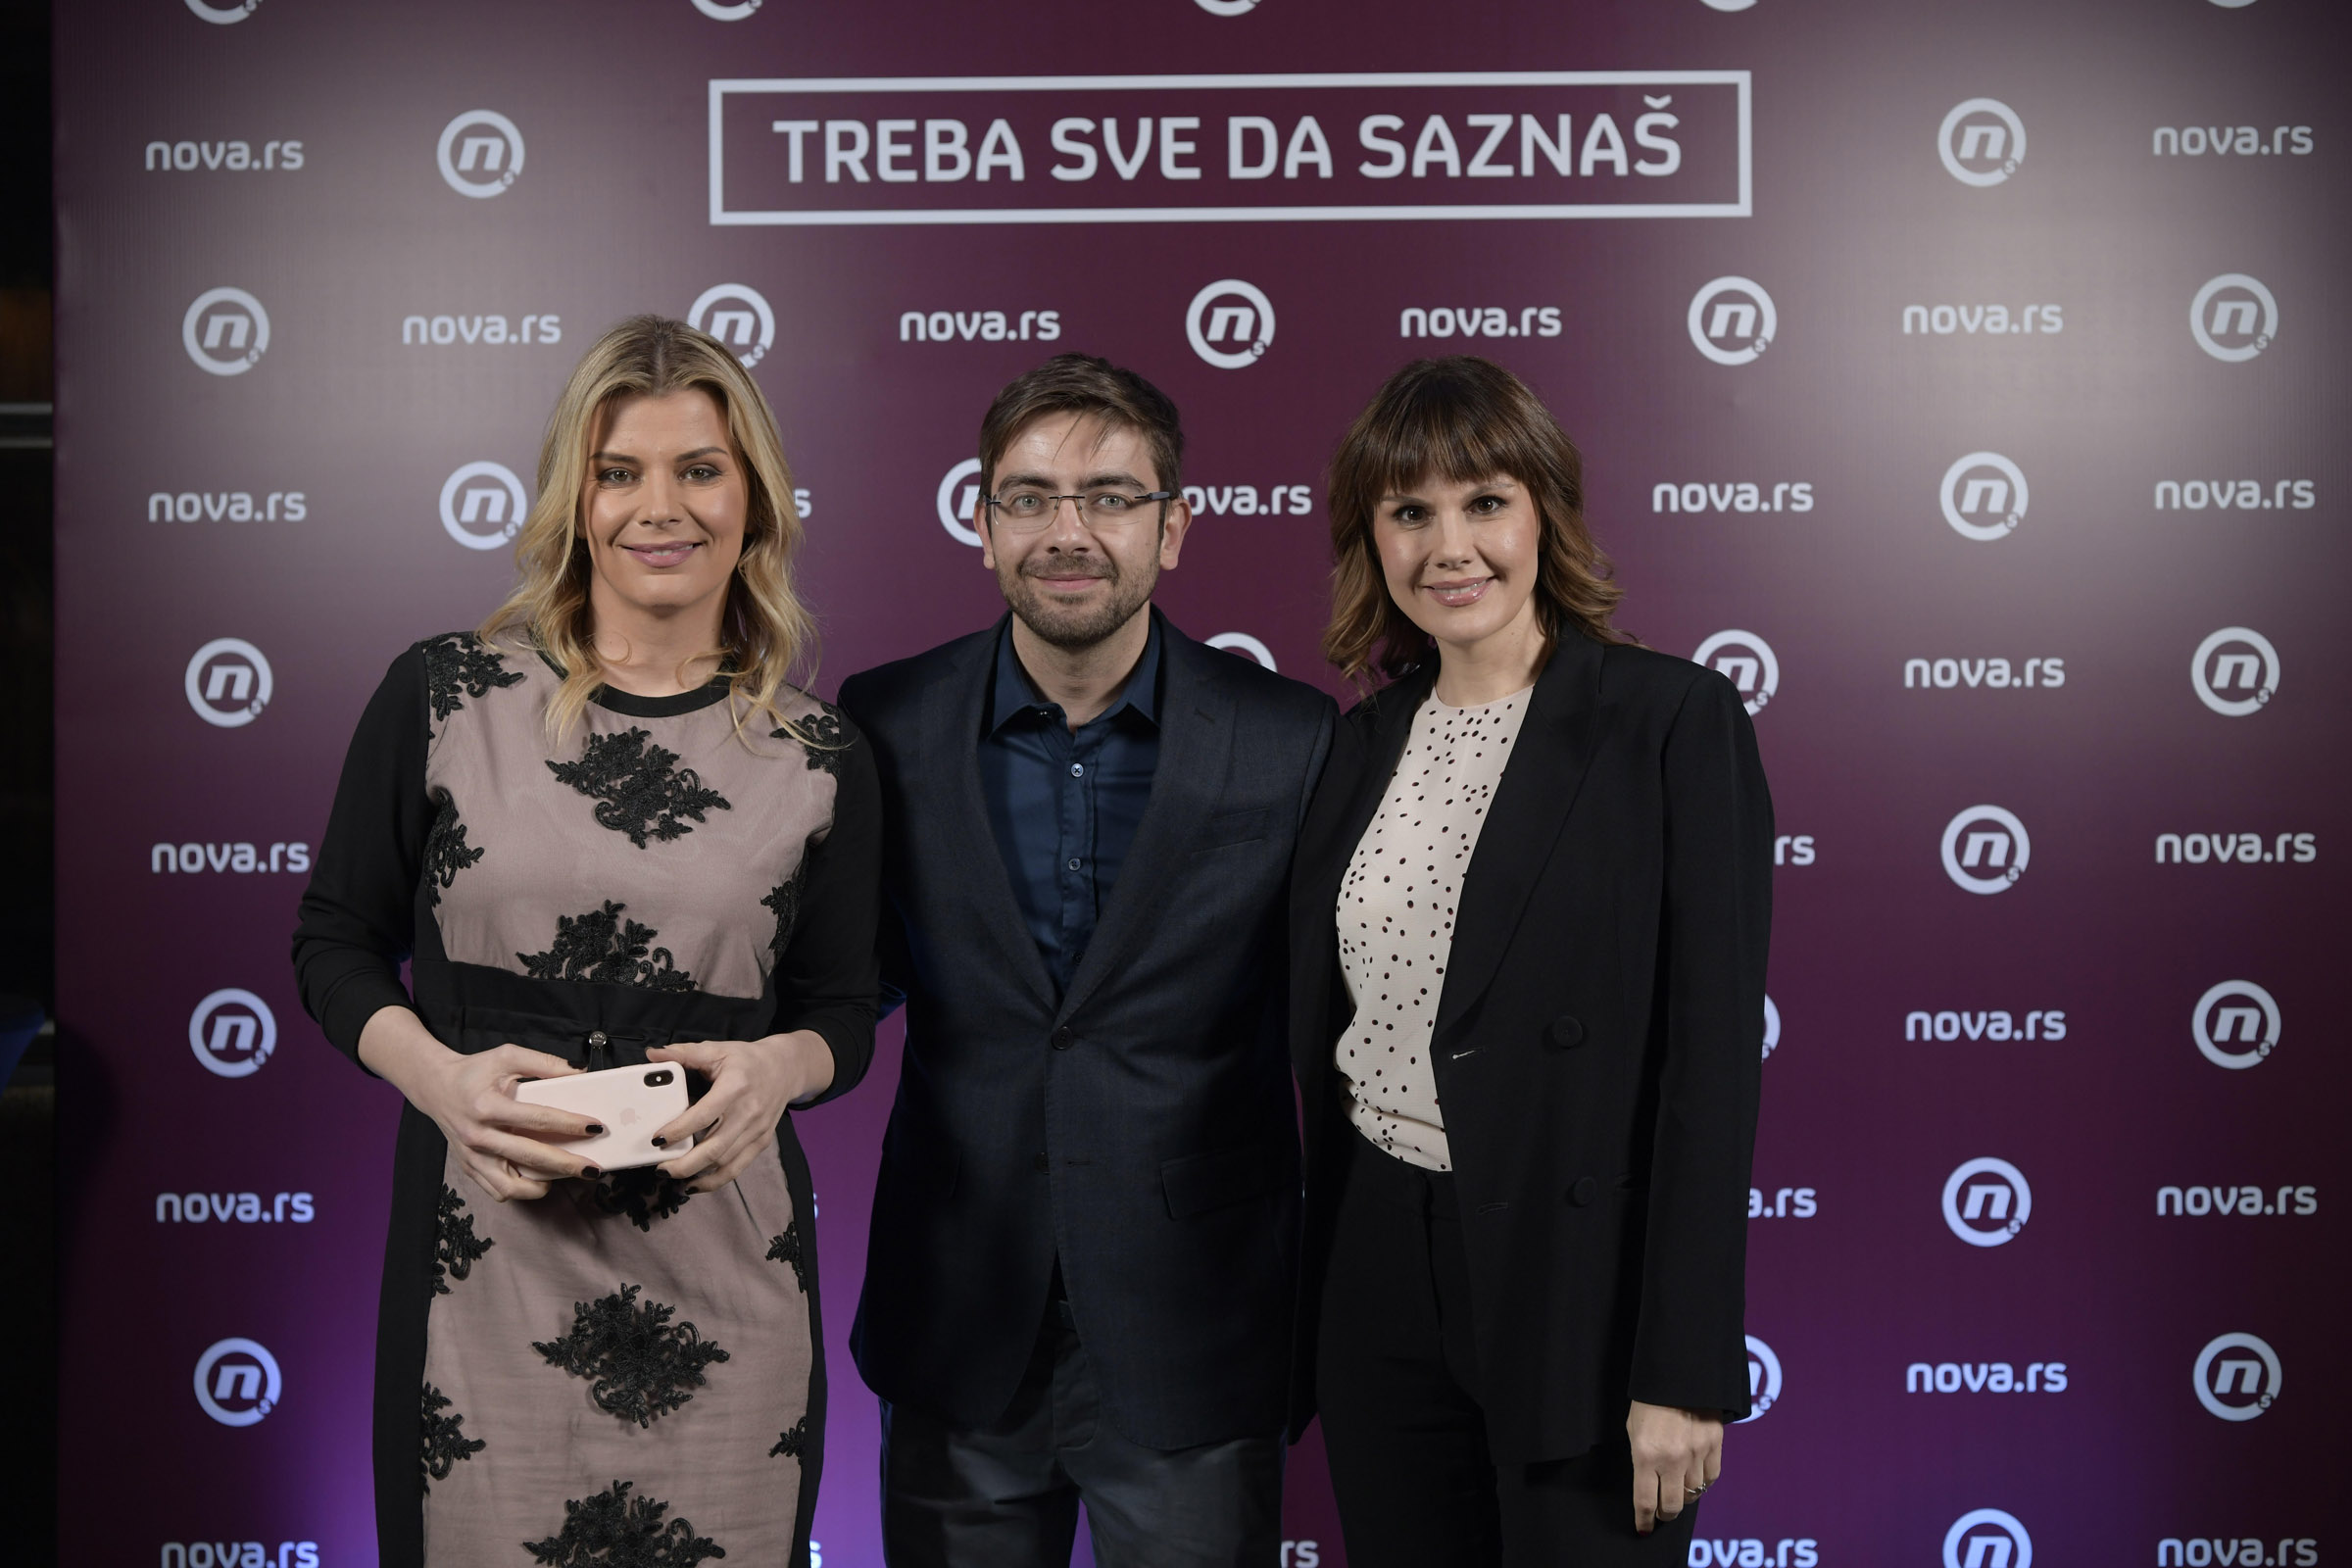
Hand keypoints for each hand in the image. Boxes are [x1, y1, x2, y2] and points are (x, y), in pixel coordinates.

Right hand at [356, 1006, 600, 1201]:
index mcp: (487, 1107)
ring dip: (543, 1185)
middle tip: (593, 1168)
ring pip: (511, 1187)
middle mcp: (477, 1136)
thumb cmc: (474, 1071)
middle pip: (529, 1157)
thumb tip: (580, 1073)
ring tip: (567, 1176)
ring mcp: (472, 1157)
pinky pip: (498, 1191)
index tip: (595, 1127)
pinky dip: (522, 1191)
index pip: (537, 1119)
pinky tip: (541, 1180)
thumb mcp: (507, 1056)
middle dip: (566, 1165)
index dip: (569, 1124)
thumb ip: (544, 1063)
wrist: (435, 1087)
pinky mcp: (469, 1168)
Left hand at [647, 1031, 834, 1191]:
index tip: (657, 1139)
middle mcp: (749, 1111)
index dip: (680, 1129)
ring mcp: (757, 1130)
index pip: (705, 1114)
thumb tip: (652, 1054)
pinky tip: (695, 1184)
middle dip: (684, 1164)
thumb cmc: (747, 1059)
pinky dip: (715, 1181)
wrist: (786, 1068)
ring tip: (672, 1177)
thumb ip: (684, 1053)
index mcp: (735, 1086)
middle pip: (714, 1148)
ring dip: (696, 1174)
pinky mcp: (762, 1142)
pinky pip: (738, 1168)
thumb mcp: (717, 1049)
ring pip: (725, 1162)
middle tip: (660, 1168)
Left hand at [1628, 1399, 1721, 1534]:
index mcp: (1645, 1455)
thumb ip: (1641, 1459)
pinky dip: (1702, 1484)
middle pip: (1672, 1505)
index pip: (1645, 1501)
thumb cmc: (1649, 1401)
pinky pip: (1711, 1478)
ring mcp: (1696, 1454)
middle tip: (1661, 1513)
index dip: (1644, 1520)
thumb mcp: (1634, 1430)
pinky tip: (1695, 1479)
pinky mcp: (1714, 1446)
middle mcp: (1672, 1459)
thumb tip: (1648, 1485)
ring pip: (1693, 1494)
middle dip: (1665, 1514)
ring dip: (1684, 1497)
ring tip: (1677, 1491)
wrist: (1679, 1374)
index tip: (1643, 1529)